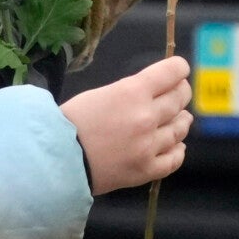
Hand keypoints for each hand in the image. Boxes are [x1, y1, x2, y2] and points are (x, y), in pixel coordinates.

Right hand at [58, 55, 191, 191]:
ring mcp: (149, 146)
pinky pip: (173, 159)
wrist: (56, 160)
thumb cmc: (70, 122)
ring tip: (181, 118)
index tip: (180, 69)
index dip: (178, 68)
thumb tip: (149, 92)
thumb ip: (129, 92)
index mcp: (133, 92)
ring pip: (179, 129)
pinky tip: (177, 146)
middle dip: (181, 92)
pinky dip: (178, 150)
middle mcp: (146, 116)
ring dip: (182, 120)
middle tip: (180, 92)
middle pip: (179, 99)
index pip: (171, 72)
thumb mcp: (99, 94)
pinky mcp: (146, 170)